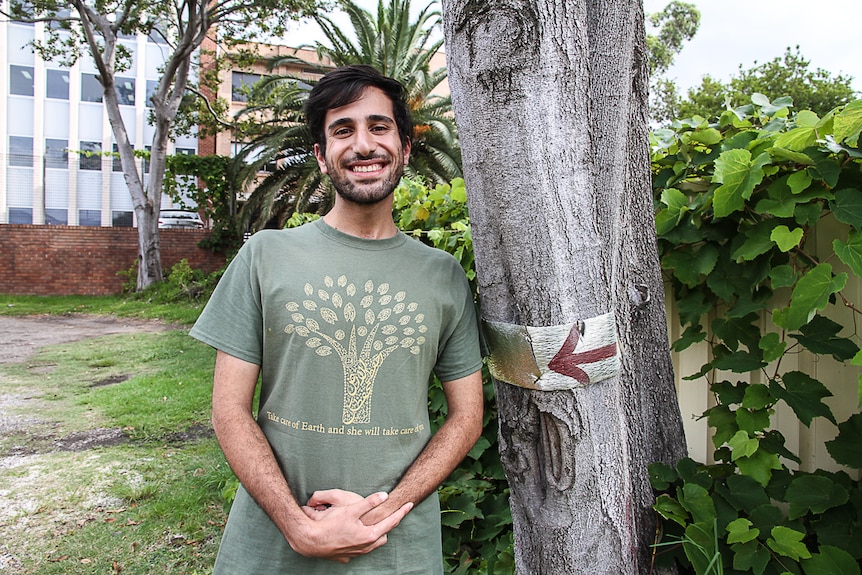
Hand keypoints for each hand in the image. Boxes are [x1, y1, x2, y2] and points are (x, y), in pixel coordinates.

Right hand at [286, 491, 412, 562]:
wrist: (311, 541)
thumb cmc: (330, 524)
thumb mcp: (351, 509)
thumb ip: (369, 502)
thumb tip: (385, 495)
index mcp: (369, 535)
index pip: (391, 522)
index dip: (401, 512)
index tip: (409, 504)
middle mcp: (365, 547)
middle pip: (383, 536)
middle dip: (387, 525)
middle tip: (390, 514)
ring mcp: (356, 553)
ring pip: (372, 544)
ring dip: (375, 534)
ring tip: (374, 524)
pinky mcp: (346, 557)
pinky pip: (359, 549)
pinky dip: (362, 541)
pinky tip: (356, 535)